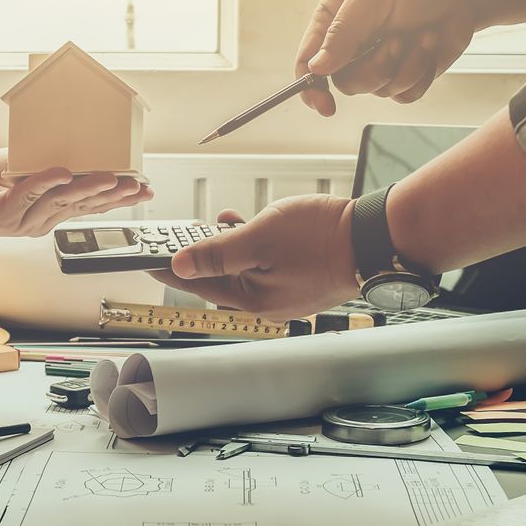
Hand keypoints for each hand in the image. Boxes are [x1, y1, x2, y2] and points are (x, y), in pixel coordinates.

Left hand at [0, 150, 151, 236]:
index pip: (90, 204)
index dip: (117, 197)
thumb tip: (79, 144)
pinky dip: (44, 182)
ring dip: (86, 189)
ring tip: (110, 179)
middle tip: (136, 186)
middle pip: (82, 206)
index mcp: (50, 209)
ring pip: (60, 203)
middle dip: (112, 195)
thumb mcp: (25, 164)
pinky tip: (60, 173)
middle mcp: (40, 219)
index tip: (143, 188)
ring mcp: (23, 220)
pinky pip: (27, 195)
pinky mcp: (3, 216)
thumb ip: (50, 161)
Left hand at [150, 196, 359, 318]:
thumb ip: (217, 252)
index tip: (149, 258)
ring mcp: (287, 294)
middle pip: (222, 279)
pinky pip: (268, 266)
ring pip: (246, 270)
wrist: (376, 237)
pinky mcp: (302, 280)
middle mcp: (269, 304)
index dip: (172, 267)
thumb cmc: (324, 238)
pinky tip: (257, 225)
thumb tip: (181, 264)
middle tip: (187, 233)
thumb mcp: (259, 237)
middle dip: (204, 253)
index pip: (199, 284)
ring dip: (231, 244)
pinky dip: (255, 246)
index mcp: (254, 300)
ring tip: (226, 221)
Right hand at [294, 0, 479, 115]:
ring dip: (406, 66)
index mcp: (334, 16)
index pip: (309, 59)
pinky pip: (405, 95)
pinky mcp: (406, 71)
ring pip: (378, 90)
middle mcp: (353, 41)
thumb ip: (343, 31)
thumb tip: (317, 67)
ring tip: (422, 35)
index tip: (324, 105)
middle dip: (375, 69)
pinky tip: (431, 45)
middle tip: (397, 42)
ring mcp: (380, 58)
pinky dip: (421, 74)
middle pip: (345, 82)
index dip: (310, 86)